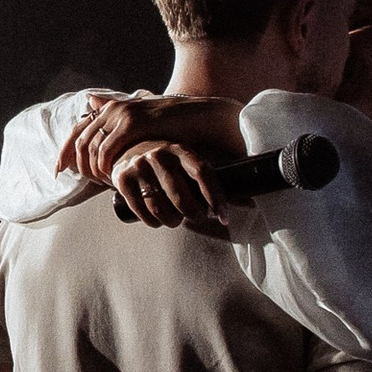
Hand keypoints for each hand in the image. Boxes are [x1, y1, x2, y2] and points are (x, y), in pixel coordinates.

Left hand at [61, 90, 231, 183]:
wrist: (199, 119)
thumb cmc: (172, 126)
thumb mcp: (142, 125)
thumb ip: (118, 125)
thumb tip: (91, 105)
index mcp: (111, 108)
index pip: (78, 130)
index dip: (65, 151)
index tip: (59, 170)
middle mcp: (111, 109)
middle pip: (79, 140)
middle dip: (73, 163)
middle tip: (78, 182)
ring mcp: (120, 115)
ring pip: (90, 148)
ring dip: (91, 169)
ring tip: (101, 183)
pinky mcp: (132, 124)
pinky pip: (107, 151)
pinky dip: (104, 167)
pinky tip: (112, 178)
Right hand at [109, 137, 233, 231]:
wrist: (123, 150)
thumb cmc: (164, 164)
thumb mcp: (184, 162)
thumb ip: (208, 180)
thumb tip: (248, 200)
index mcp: (181, 149)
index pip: (203, 174)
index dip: (216, 198)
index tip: (223, 217)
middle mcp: (159, 154)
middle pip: (183, 198)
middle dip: (194, 215)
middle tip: (196, 217)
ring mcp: (139, 165)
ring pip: (162, 209)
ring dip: (173, 222)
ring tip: (175, 219)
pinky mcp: (122, 178)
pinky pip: (143, 212)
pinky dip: (154, 222)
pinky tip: (157, 219)